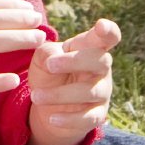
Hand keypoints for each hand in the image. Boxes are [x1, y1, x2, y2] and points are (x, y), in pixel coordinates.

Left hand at [27, 18, 118, 144]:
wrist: (47, 107)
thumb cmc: (49, 74)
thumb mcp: (42, 59)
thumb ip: (47, 51)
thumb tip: (53, 58)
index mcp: (90, 48)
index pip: (108, 36)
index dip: (109, 30)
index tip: (101, 26)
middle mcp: (101, 69)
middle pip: (100, 60)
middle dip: (75, 61)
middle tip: (49, 65)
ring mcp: (102, 92)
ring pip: (91, 91)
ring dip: (61, 94)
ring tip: (35, 96)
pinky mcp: (97, 115)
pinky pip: (89, 118)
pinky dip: (69, 119)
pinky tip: (52, 118)